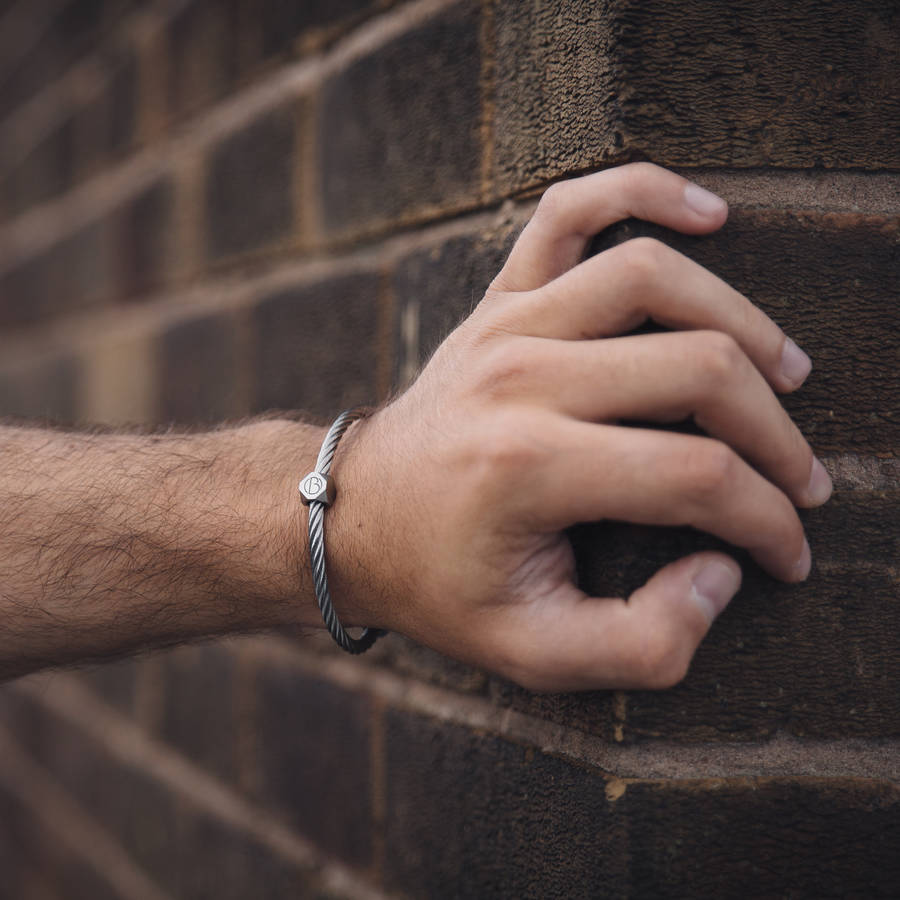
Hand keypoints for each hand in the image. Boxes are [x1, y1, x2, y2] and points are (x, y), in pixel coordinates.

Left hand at [331, 162, 831, 691]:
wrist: (354, 520)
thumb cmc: (440, 585)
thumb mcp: (531, 654)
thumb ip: (641, 643)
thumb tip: (721, 574)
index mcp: (529, 469)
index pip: (699, 478)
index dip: (767, 521)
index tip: (788, 554)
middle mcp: (521, 379)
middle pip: (697, 370)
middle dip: (775, 435)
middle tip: (801, 481)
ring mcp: (506, 326)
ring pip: (654, 278)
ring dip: (740, 321)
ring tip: (786, 371)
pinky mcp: (498, 301)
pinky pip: (570, 211)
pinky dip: (642, 191)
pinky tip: (708, 215)